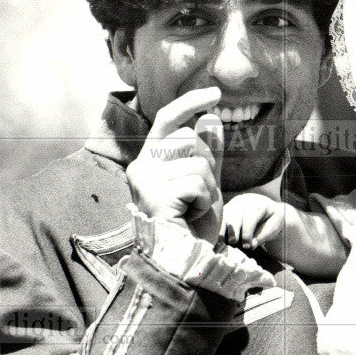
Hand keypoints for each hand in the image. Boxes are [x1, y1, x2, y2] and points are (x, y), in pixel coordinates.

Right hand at [126, 87, 224, 243]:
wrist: (185, 260)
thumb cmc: (192, 224)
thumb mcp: (206, 182)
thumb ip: (208, 152)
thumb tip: (210, 117)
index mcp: (148, 160)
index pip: (167, 119)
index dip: (190, 102)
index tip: (215, 94)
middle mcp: (140, 167)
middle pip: (189, 139)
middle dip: (206, 166)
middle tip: (197, 197)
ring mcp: (144, 181)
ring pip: (197, 160)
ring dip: (207, 186)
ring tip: (193, 208)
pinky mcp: (154, 196)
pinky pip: (197, 182)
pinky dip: (203, 201)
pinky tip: (190, 216)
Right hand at [223, 193, 284, 250]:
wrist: (266, 209)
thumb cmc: (270, 219)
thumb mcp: (274, 226)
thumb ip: (264, 235)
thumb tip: (251, 245)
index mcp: (258, 203)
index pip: (250, 217)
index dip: (247, 232)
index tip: (247, 246)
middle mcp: (243, 201)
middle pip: (235, 214)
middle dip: (233, 229)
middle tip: (233, 242)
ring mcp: (233, 204)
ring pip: (225, 215)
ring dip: (222, 229)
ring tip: (221, 241)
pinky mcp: (226, 210)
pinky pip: (219, 218)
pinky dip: (218, 228)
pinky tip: (217, 238)